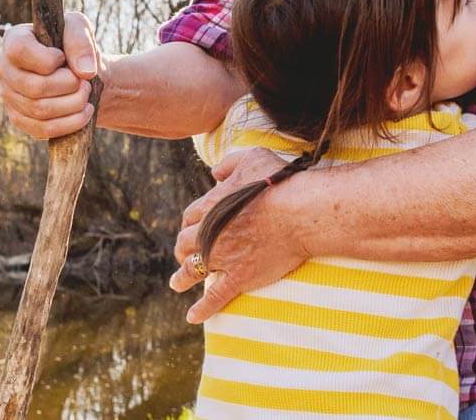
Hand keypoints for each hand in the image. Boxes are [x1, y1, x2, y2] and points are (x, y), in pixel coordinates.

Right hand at [0, 10, 99, 139]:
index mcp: (13, 39)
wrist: (76, 71)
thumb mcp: (80, 29)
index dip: (48, 59)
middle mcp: (4, 68)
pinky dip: (69, 123)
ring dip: (72, 105)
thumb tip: (84, 72)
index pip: (20, 51)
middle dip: (69, 86)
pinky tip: (83, 112)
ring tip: (86, 94)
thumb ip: (81, 42)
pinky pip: (42, 129)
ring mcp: (8, 95)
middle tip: (85, 81)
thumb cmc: (73, 46)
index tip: (63, 58)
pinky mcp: (18, 118)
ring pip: (39, 110)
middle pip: (34, 86)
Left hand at [169, 148, 312, 323]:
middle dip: (182, 249)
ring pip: (192, 270)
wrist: (298, 212)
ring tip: (177, 283)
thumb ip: (228, 164)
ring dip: (181, 277)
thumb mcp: (251, 158)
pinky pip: (215, 297)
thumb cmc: (278, 183)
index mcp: (210, 206)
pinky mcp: (239, 277)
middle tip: (184, 254)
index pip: (190, 217)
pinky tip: (192, 317)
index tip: (193, 227)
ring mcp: (223, 258)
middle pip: (185, 243)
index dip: (190, 223)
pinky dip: (202, 308)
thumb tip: (214, 172)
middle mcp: (209, 234)